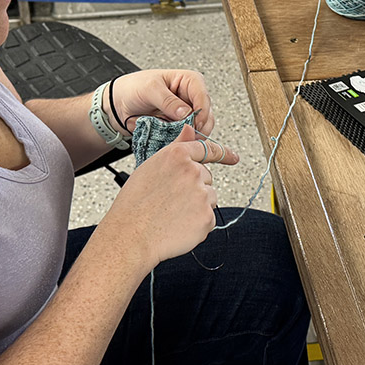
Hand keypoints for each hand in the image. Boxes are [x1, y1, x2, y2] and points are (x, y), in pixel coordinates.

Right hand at [104, 125, 238, 265]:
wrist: (131, 236)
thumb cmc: (135, 203)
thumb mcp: (150, 167)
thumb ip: (176, 147)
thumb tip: (190, 129)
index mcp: (177, 156)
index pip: (207, 149)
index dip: (222, 153)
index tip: (233, 157)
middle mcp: (193, 172)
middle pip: (206, 177)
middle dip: (195, 186)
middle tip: (171, 199)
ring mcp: (202, 195)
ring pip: (209, 197)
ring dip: (197, 205)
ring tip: (172, 213)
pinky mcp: (207, 217)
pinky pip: (208, 218)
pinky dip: (197, 223)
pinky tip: (178, 225)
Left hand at [109, 69, 216, 137]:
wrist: (120, 103)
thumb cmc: (134, 88)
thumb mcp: (150, 90)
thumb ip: (168, 101)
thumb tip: (185, 113)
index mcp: (189, 81)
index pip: (203, 96)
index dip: (201, 112)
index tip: (194, 124)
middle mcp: (191, 96)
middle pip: (206, 114)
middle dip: (199, 126)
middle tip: (187, 135)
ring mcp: (188, 112)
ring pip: (201, 127)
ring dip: (192, 134)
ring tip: (179, 138)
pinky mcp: (181, 125)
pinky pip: (190, 135)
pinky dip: (184, 139)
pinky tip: (176, 140)